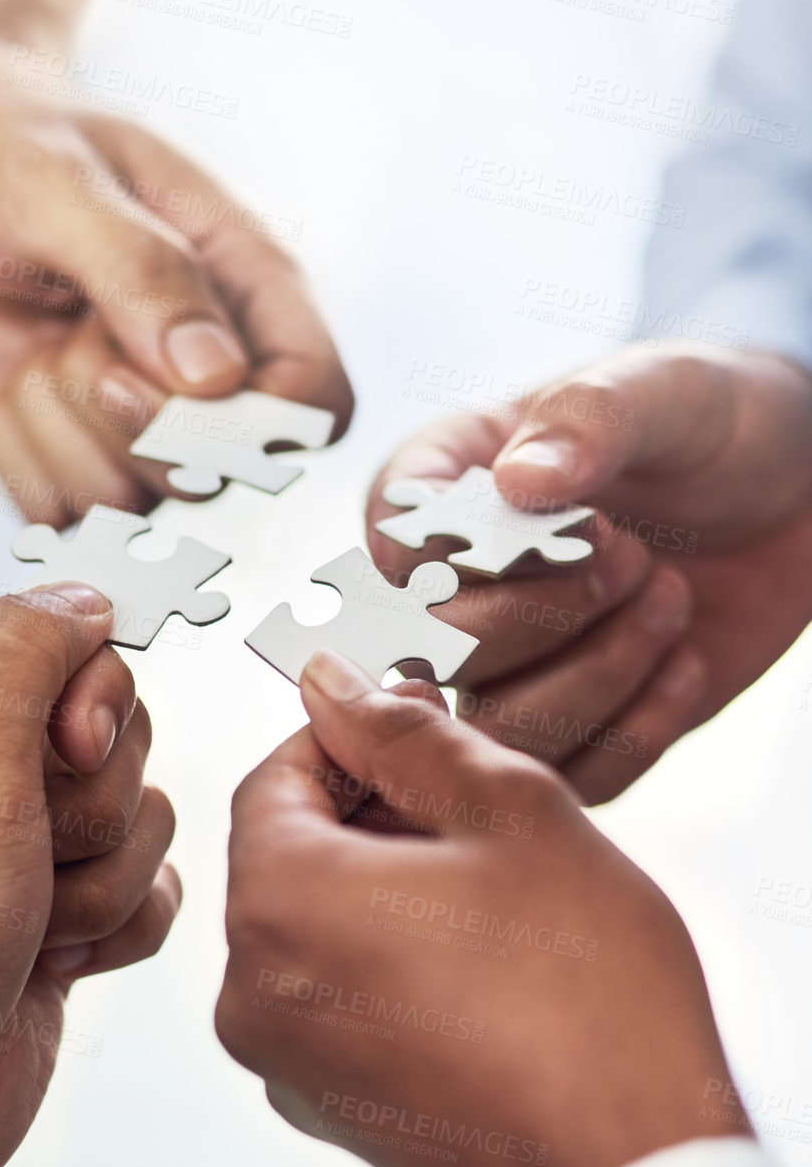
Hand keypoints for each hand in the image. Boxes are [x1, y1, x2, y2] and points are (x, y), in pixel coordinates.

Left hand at [0, 38, 352, 523]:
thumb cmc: (4, 141)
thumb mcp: (59, 182)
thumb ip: (143, 270)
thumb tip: (215, 376)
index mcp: (249, 284)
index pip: (317, 403)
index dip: (246, 430)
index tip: (145, 382)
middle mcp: (216, 366)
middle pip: (214, 476)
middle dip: (119, 421)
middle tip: (72, 333)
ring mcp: (152, 418)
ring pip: (130, 502)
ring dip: (57, 433)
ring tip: (38, 349)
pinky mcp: (86, 449)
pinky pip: (60, 509)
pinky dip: (17, 453)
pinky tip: (12, 383)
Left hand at [0, 582, 178, 1166]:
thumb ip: (22, 658)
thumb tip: (78, 594)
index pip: (56, 645)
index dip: (85, 701)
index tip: (63, 755)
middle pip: (112, 730)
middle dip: (92, 806)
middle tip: (30, 850)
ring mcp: (19, 844)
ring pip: (141, 810)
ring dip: (100, 877)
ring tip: (31, 919)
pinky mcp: (62, 908)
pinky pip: (151, 881)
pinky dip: (117, 923)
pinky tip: (57, 955)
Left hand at [216, 651, 744, 1166]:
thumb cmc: (588, 1001)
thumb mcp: (511, 814)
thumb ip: (406, 734)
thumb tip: (336, 686)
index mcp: (278, 904)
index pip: (272, 779)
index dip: (347, 741)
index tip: (415, 731)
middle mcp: (253, 992)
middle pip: (289, 857)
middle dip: (373, 817)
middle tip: (476, 815)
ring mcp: (286, 1066)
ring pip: (317, 930)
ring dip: (388, 892)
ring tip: (494, 898)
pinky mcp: (331, 1115)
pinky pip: (337, 1001)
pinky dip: (388, 965)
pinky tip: (482, 971)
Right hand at [366, 345, 811, 801]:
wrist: (794, 491)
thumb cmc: (705, 420)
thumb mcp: (659, 390)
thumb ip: (588, 420)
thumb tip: (518, 481)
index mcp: (439, 492)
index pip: (394, 545)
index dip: (470, 555)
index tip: (576, 519)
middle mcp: (453, 591)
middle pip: (432, 655)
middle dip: (544, 614)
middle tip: (635, 556)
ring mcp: (509, 671)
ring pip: (499, 732)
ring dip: (597, 675)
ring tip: (671, 598)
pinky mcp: (575, 730)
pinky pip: (576, 776)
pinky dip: (640, 728)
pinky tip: (686, 658)